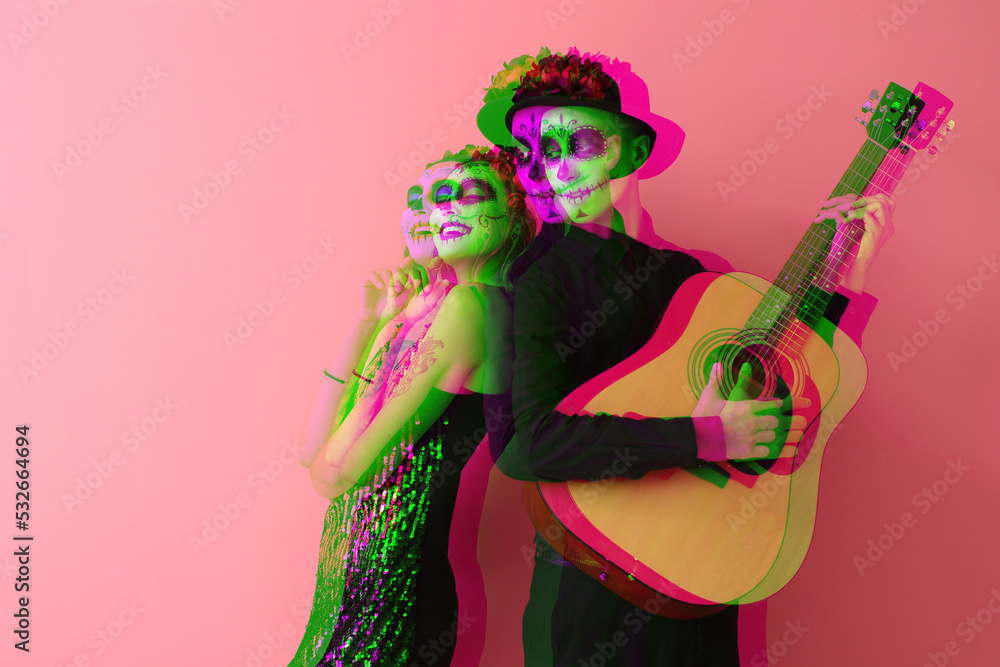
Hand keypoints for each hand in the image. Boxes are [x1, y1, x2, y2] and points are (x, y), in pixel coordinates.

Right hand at [358, 260, 425, 324]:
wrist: (374, 317)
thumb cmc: (389, 309)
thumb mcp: (401, 303)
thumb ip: (409, 292)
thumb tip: (418, 281)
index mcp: (398, 279)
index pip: (404, 268)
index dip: (407, 263)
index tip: (409, 260)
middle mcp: (389, 275)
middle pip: (395, 268)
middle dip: (398, 278)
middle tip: (399, 289)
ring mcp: (378, 276)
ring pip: (385, 271)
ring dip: (389, 281)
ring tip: (391, 293)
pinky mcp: (367, 279)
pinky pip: (372, 274)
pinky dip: (377, 279)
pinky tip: (380, 287)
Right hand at [693, 363, 808, 460]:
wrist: (697, 437)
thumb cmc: (703, 415)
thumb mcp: (710, 395)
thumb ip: (717, 380)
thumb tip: (717, 365)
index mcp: (746, 407)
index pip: (769, 404)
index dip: (779, 404)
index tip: (786, 404)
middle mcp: (752, 422)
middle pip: (775, 422)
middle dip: (782, 422)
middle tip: (795, 422)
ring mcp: (751, 438)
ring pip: (773, 437)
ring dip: (778, 436)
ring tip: (788, 436)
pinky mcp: (748, 452)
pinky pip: (767, 452)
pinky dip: (771, 450)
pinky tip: (775, 450)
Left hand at [814, 194, 894, 292]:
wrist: (856, 263)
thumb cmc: (855, 247)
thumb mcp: (861, 230)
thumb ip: (863, 218)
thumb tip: (855, 204)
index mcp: (886, 225)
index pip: (888, 202)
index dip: (874, 197)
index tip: (859, 201)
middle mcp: (888, 226)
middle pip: (885, 200)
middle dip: (867, 199)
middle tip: (852, 204)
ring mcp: (884, 228)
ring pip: (880, 204)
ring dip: (863, 205)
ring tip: (851, 211)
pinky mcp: (876, 232)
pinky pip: (868, 215)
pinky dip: (857, 213)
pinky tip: (848, 217)